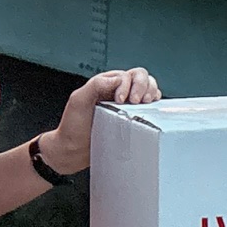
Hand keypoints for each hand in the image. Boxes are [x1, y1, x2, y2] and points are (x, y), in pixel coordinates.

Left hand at [39, 68, 159, 171]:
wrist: (72, 151)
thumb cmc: (72, 127)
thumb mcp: (78, 101)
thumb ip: (96, 85)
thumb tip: (118, 80)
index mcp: (106, 84)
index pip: (126, 75)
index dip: (127, 86)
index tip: (120, 101)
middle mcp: (118, 91)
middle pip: (141, 77)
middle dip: (144, 86)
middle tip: (137, 102)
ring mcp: (126, 105)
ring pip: (149, 88)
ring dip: (152, 93)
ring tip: (145, 105)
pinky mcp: (132, 119)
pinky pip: (149, 107)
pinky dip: (154, 106)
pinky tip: (149, 112)